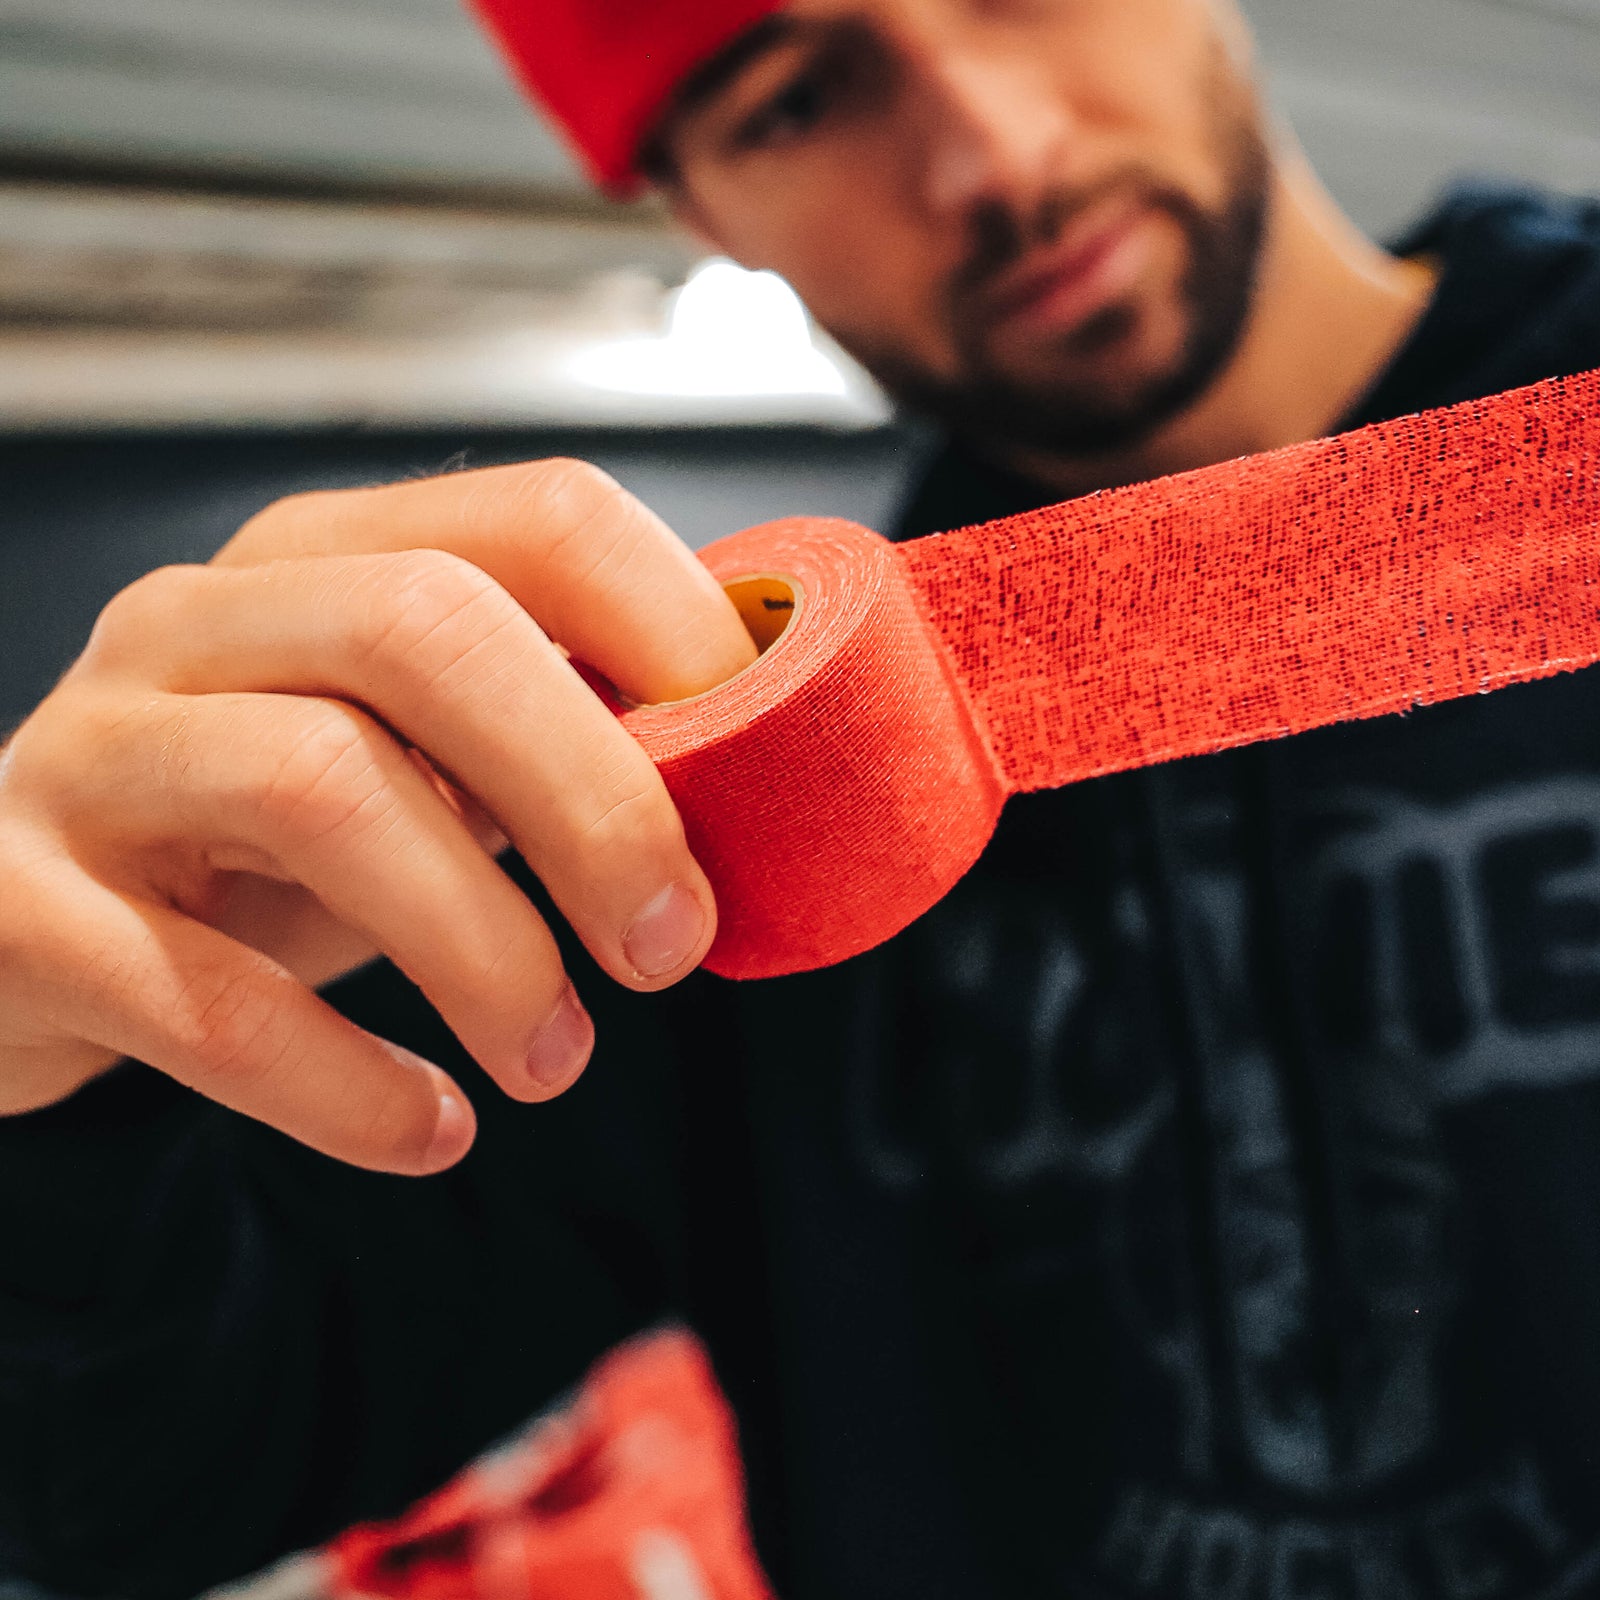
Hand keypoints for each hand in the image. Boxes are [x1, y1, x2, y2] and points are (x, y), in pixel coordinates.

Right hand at [0, 460, 756, 1173]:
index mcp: (331, 561)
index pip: (540, 519)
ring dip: (480, 945)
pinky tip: (429, 1127)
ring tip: (556, 1056)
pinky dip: (340, 1079)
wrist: (27, 933)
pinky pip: (195, 993)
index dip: (676, 628)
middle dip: (591, 794)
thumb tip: (757, 766)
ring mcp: (93, 753)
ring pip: (317, 785)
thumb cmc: (264, 848)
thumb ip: (553, 739)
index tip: (754, 764)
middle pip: (428, 632)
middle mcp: (201, 622)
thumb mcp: (415, 764)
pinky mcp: (12, 907)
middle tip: (670, 942)